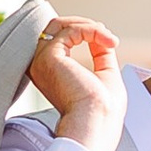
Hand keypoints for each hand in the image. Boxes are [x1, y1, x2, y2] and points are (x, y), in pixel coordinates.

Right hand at [29, 17, 124, 150]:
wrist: (97, 124)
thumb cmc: (104, 112)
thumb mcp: (105, 75)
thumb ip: (100, 54)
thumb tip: (101, 36)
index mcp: (51, 73)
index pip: (60, 40)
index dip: (85, 34)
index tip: (109, 43)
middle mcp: (41, 66)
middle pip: (57, 29)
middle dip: (85, 27)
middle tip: (108, 38)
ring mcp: (42, 60)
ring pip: (61, 26)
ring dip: (89, 27)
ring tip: (109, 40)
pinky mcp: (50, 56)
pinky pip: (71, 30)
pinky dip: (92, 31)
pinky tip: (108, 42)